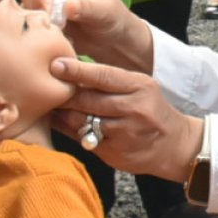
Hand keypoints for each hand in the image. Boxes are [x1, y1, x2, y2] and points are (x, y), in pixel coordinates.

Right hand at [17, 0, 152, 71]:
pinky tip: (46, 34)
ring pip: (25, 0)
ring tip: (51, 30)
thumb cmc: (112, 19)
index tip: (48, 14)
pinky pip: (27, 15)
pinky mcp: (42, 12)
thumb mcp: (104, 12)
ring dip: (33, 15)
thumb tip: (68, 4)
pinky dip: (32, 24)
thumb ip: (86, 7)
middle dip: (36, 5)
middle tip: (49, 25)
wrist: (110, 40)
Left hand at [49, 55, 203, 183]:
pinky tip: (64, 124)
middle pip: (88, 100)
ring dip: (63, 114)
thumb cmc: (150, 111)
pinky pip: (83, 139)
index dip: (77, 70)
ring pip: (82, 121)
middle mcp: (134, 109)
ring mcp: (125, 133)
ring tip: (51, 106)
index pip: (104, 76)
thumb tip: (70, 70)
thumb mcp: (139, 88)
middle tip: (44, 87)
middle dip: (64, 95)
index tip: (56, 64)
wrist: (174, 145)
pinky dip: (70, 131)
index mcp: (140, 86)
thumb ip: (110, 81)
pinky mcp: (115, 152)